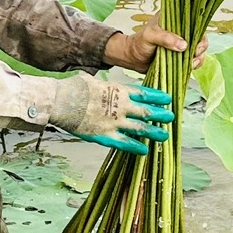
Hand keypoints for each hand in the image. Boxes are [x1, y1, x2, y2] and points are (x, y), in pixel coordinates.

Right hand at [49, 74, 175, 154]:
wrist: (61, 101)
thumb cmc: (74, 89)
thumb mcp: (91, 81)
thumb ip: (102, 86)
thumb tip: (99, 84)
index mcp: (118, 91)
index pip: (144, 94)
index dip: (157, 97)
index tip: (167, 99)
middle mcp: (121, 107)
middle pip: (146, 111)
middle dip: (160, 115)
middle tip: (171, 117)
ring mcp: (114, 122)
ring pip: (140, 128)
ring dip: (154, 132)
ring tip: (165, 136)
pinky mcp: (105, 135)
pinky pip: (124, 143)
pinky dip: (135, 147)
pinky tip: (144, 151)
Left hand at [104, 18, 197, 72]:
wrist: (133, 59)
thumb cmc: (139, 43)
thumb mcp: (149, 36)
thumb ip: (165, 38)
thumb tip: (184, 45)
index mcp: (174, 19)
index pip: (193, 20)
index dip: (198, 31)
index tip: (196, 42)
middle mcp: (180, 31)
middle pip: (199, 36)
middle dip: (201, 46)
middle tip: (194, 54)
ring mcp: (181, 44)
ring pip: (198, 49)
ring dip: (199, 57)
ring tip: (191, 63)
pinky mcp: (181, 56)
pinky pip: (193, 60)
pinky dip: (195, 64)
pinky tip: (190, 67)